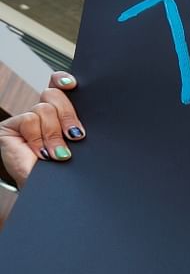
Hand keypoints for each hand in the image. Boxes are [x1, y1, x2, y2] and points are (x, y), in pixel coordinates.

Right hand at [0, 72, 82, 188]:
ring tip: (59, 154)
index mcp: (60, 113)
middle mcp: (42, 113)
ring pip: (44, 109)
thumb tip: (97, 111)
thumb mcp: (79, 144)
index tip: (73, 85)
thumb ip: (80, 126)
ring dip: (55, 134)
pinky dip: (38, 139)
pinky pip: (29, 121)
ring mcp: (25, 121)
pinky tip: (42, 154)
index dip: (63, 80)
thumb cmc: (67, 170)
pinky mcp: (9, 128)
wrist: (51, 192)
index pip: (59, 85)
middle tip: (77, 136)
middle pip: (54, 95)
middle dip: (69, 115)